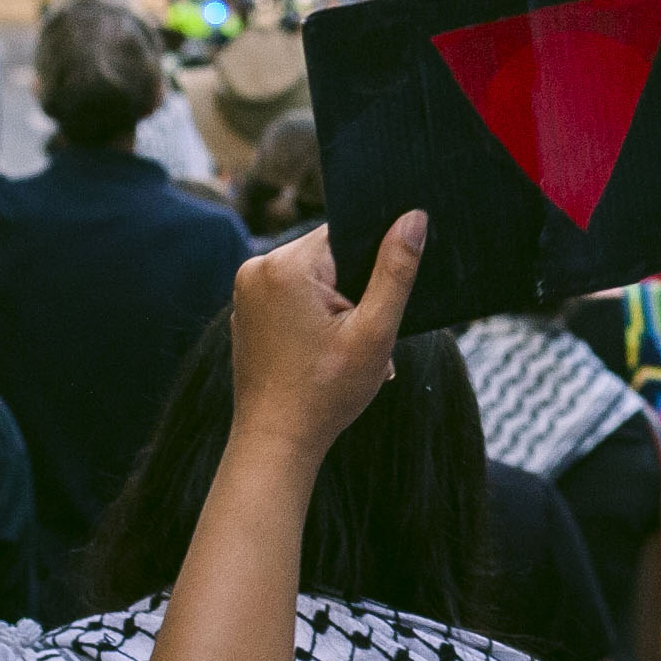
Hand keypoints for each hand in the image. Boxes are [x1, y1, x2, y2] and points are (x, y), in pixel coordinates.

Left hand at [226, 216, 421, 467]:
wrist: (275, 443)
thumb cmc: (325, 393)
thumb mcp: (374, 332)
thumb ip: (396, 270)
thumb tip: (414, 218)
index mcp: (286, 266)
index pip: (346, 234)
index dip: (372, 264)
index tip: (375, 302)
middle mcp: (256, 269)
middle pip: (328, 256)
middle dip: (354, 290)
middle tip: (361, 335)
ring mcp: (245, 292)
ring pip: (312, 277)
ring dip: (335, 306)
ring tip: (341, 348)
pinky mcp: (246, 312)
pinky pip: (291, 296)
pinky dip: (313, 317)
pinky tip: (321, 353)